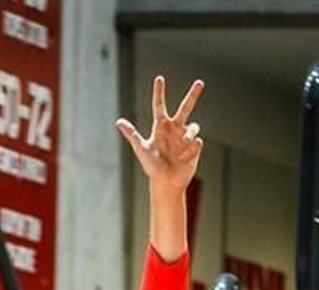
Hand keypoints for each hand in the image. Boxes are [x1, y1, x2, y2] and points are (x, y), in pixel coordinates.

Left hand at [116, 76, 204, 193]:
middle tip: (199, 82)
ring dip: (188, 137)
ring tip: (180, 151)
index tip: (159, 78)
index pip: (159, 106)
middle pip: (186, 107)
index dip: (159, 93)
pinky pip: (197, 142)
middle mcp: (174, 129)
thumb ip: (132, 134)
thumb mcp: (141, 149)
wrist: (166, 182)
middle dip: (193, 95)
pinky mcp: (195, 146)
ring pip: (194, 127)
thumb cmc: (152, 167)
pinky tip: (184, 159)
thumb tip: (119, 121)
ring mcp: (185, 137)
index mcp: (160, 127)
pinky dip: (190, 150)